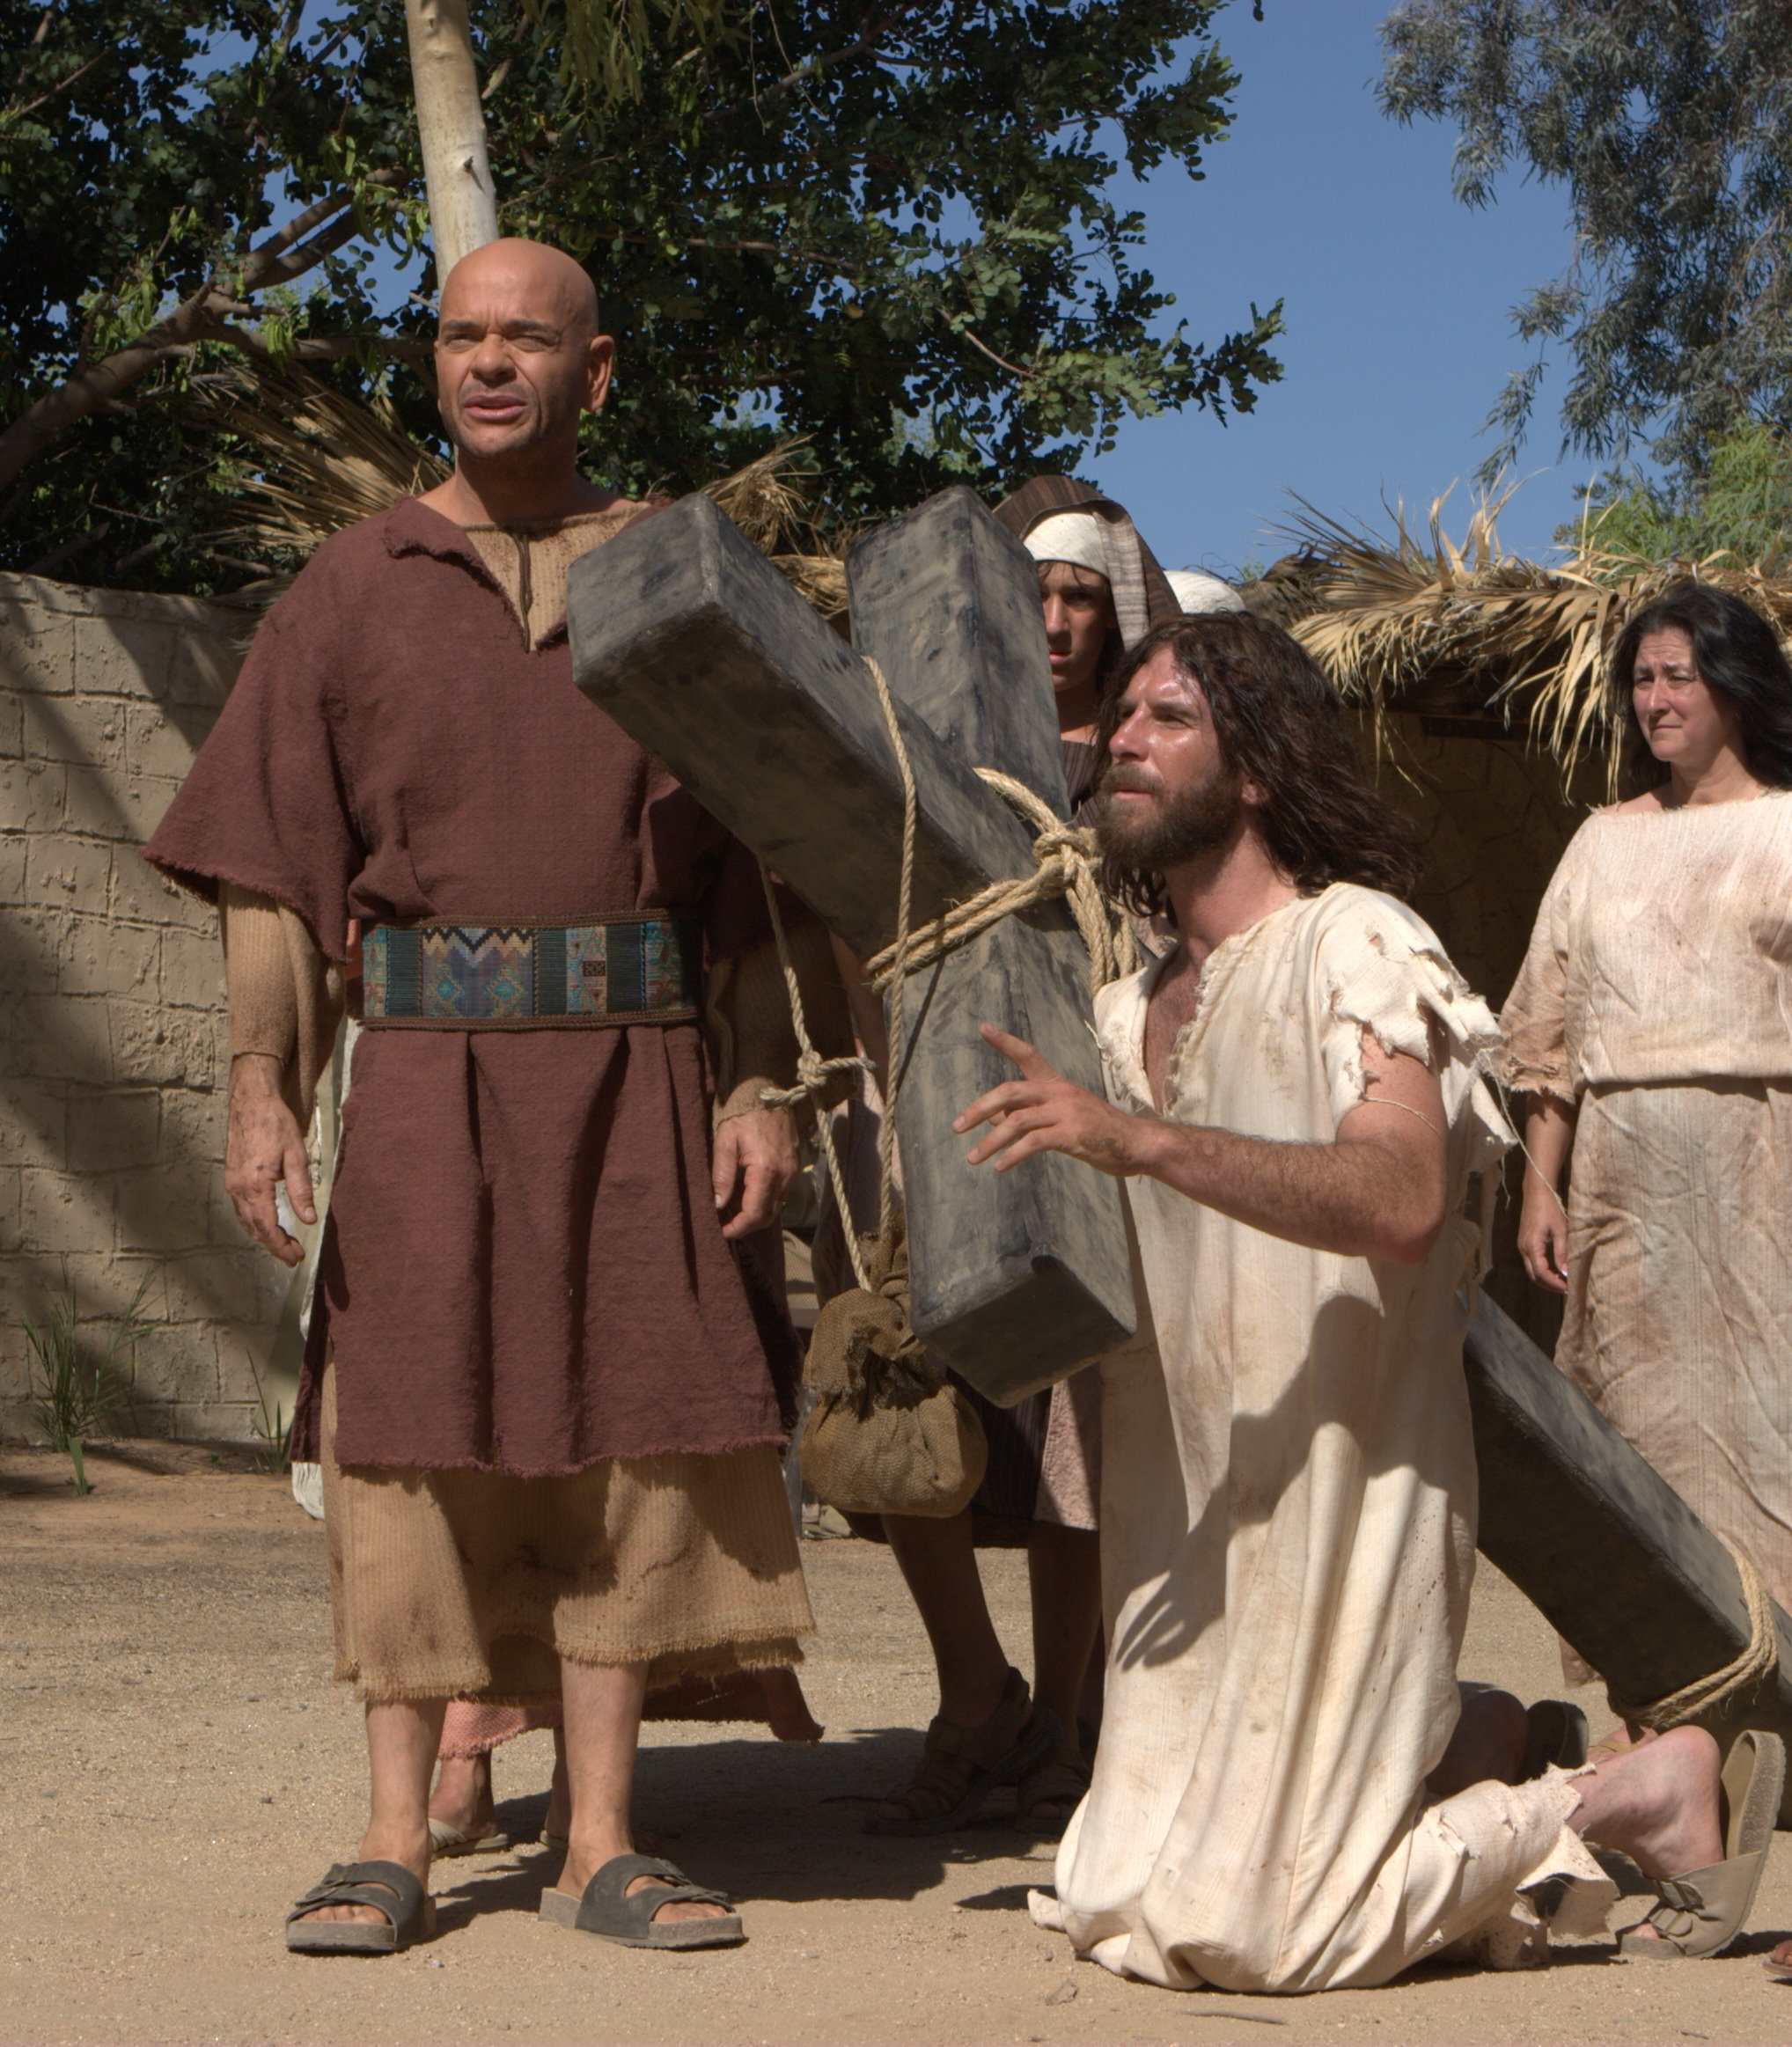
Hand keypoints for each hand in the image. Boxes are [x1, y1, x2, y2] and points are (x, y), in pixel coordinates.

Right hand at [225, 1053, 313, 1267]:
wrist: (250, 1102)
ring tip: (283, 1245)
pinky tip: (266, 1224)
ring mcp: (231, 1184)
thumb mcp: (296, 1156)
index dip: (281, 1246)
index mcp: (256, 1186)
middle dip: (275, 1246)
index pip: (268, 1228)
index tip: (296, 1257)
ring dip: (264, 1236)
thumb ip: (301, 1191)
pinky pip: (241, 1209)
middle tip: (294, 1256)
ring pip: (246, 1221)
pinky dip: (254, 1222)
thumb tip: (308, 1220)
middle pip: (255, 1229)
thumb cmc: (275, 1125)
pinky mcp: (231, 1177)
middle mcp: (238, 1189)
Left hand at [712, 1101, 798, 1239]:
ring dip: (753, 1214)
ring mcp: (791, 1174)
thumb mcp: (725, 1141)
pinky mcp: (793, 1169)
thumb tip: (718, 1204)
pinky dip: (762, 1201)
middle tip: (723, 1223)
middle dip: (745, 1225)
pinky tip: (745, 1194)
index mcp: (766, 1171)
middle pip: (767, 1216)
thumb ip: (721, 1175)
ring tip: (731, 1208)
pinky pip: (779, 1196)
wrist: (769, 1094)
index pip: (754, 1214)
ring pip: (774, 1208)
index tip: (721, 1231)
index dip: (737, 1227)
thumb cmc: (744, 1115)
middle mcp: (784, 1177)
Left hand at [953, 1024, 1151, 1177]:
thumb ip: (1027, 1115)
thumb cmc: (1097, 1131)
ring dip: (990, 1141)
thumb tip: (990, 1119)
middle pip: (1010, 1091)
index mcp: (1056, 1084)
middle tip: (957, 1126)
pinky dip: (1013, 1155)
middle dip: (979, 1108)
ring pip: (1017, 1121)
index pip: (1028, 1055)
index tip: (983, 1028)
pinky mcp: (1072, 1133)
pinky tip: (1000, 1166)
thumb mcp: (1061, 1118)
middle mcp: (1059, 1092)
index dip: (1004, 1041)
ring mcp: (1066, 1111)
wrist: (1136, 1143)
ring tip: (973, 1158)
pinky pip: (1034, 1142)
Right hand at [1517, 1186, 1569, 1294]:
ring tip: (1563, 1282)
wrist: (1537, 1192)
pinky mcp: (1525, 1243)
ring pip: (1532, 1271)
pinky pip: (1531, 1263)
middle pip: (1534, 1276)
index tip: (1568, 1288)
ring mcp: (1522, 1246)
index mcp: (1532, 1246)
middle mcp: (1523, 1248)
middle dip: (1550, 1285)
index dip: (1554, 1284)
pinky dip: (1543, 1271)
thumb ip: (1562, 1252)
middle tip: (1567, 1289)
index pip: (1541, 1273)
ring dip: (1546, 1279)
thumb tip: (1565, 1273)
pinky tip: (1555, 1270)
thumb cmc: (1551, 1208)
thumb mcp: (1561, 1230)